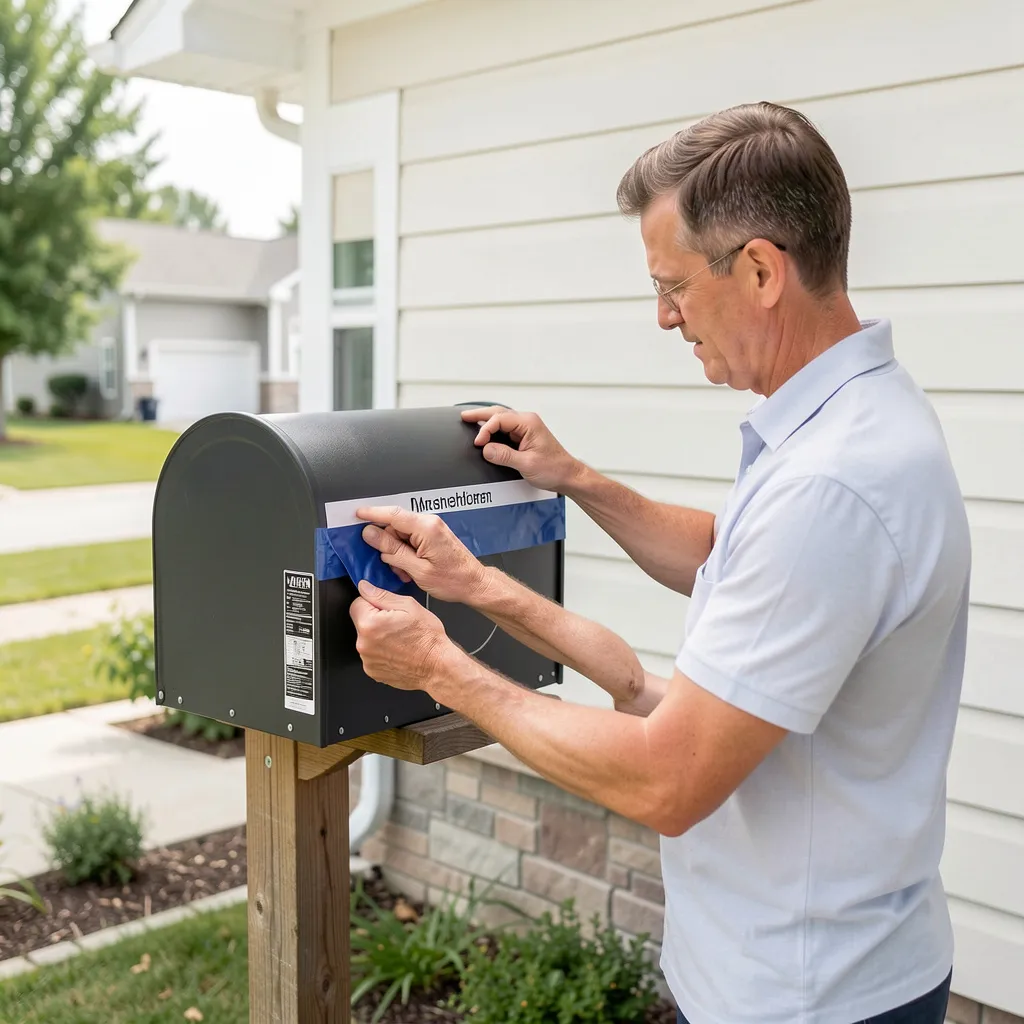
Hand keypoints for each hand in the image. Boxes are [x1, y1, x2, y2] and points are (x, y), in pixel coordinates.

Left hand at [349, 581, 452, 691]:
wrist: (437, 666)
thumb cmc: (427, 638)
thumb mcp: (409, 606)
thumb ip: (381, 595)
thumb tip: (365, 588)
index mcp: (370, 624)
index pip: (357, 604)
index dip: (373, 603)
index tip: (386, 609)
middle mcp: (364, 644)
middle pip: (361, 623)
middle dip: (375, 620)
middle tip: (397, 624)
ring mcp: (367, 660)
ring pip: (367, 639)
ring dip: (378, 637)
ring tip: (399, 640)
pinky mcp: (372, 671)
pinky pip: (372, 655)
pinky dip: (382, 652)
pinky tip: (398, 651)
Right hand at [357, 507, 488, 603]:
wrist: (474, 583)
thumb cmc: (453, 579)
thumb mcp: (417, 569)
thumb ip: (392, 550)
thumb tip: (371, 535)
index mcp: (426, 528)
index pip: (393, 514)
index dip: (372, 513)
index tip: (357, 514)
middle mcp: (430, 523)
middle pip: (395, 526)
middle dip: (387, 545)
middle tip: (392, 564)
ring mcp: (432, 528)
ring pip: (401, 534)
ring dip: (397, 552)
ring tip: (405, 570)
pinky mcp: (433, 535)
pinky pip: (411, 539)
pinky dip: (406, 552)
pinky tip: (410, 567)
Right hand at [460, 406, 581, 493]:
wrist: (568, 475)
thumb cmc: (554, 468)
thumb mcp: (527, 464)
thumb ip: (504, 455)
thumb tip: (486, 449)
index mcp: (529, 424)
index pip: (500, 419)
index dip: (485, 430)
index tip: (478, 443)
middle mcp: (527, 422)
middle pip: (498, 413)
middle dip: (480, 414)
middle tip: (464, 416)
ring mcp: (526, 429)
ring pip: (501, 419)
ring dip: (485, 420)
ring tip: (469, 419)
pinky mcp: (525, 437)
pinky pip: (505, 429)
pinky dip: (493, 429)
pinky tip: (485, 431)